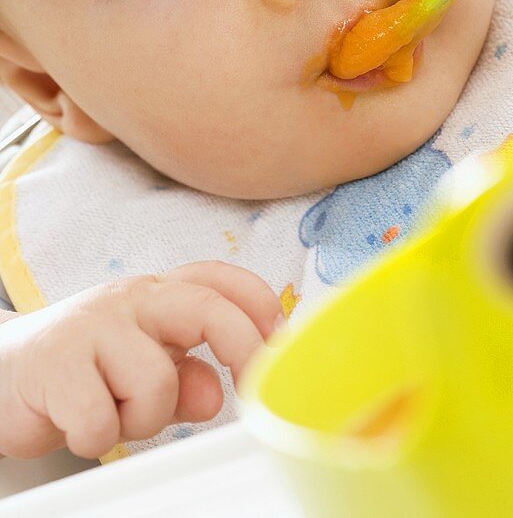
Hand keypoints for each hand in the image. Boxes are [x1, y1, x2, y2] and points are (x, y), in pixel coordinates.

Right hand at [0, 261, 281, 458]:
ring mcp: (92, 327)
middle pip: (205, 308)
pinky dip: (96, 436)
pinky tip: (77, 421)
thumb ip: (184, 376)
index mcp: (157, 293)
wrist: (0, 371)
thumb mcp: (140, 366)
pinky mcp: (55, 364)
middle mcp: (130, 299)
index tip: (281, 340)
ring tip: (111, 411)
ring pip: (157, 382)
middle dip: (241, 346)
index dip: (259, 303)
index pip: (218, 278)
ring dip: (140, 418)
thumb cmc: (83, 368)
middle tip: (245, 389)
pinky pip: (103, 420)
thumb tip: (217, 392)